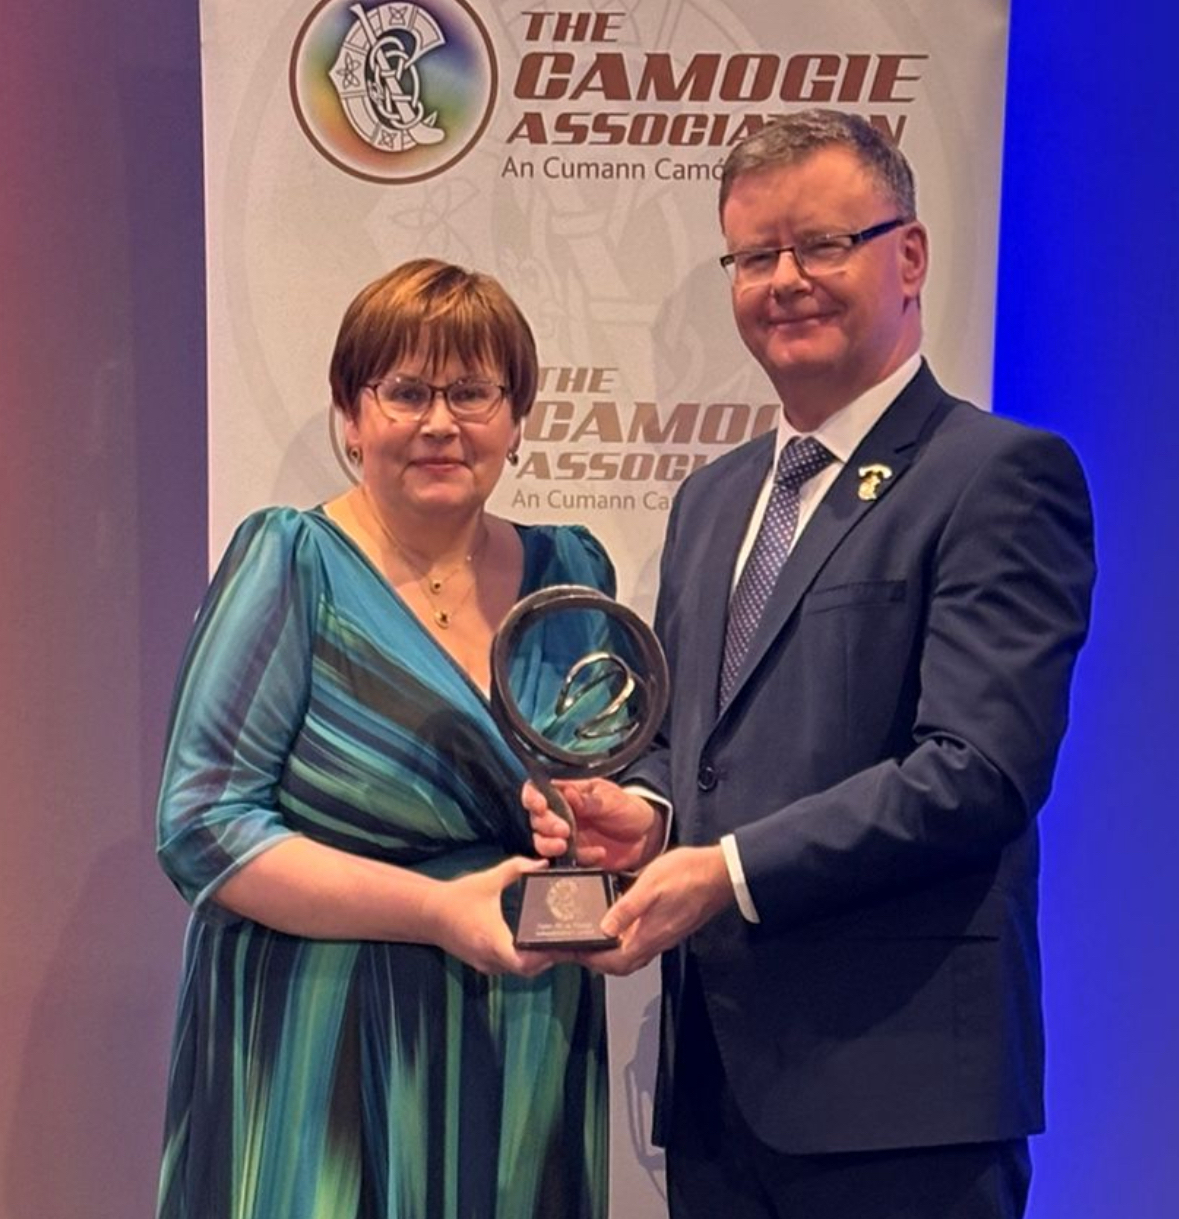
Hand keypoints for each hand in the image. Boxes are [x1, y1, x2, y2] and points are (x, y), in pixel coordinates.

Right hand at [421, 856, 562, 976]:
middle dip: (551, 956)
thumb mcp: (488, 879)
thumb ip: (517, 869)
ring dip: (541, 959)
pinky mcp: (486, 964)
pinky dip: (528, 959)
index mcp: (491, 939)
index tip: (562, 942)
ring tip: (561, 940)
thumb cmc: (458, 897)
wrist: (428, 915)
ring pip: (523, 971)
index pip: (523, 962)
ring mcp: (488, 965)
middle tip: (572, 939)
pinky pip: (513, 967)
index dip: (544, 956)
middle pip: (529, 969)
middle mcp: (491, 959)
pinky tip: (540, 943)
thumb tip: (543, 863)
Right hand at [523, 777, 664, 871]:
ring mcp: (567, 836)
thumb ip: (589, 800)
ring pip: (543, 842)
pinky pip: (566, 860)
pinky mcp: (576, 856)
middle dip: (546, 825)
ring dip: (550, 845)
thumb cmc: (627, 808)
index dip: (532, 798)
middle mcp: (561, 814)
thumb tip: (568, 793)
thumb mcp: (611, 799)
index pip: (537, 790)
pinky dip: (581, 858)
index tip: (541, 806)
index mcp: (566, 793)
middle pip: (536, 819)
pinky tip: (598, 853)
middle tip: (564, 830)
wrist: (647, 834)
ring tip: (566, 845)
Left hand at [582, 845, 733, 975]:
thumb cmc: (688, 875)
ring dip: (610, 953)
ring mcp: (664, 936)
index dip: (589, 960)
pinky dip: (625, 941)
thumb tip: (604, 928)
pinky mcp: (670, 927)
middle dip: (597, 961)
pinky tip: (620, 924)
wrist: (720, 873)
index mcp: (648, 935)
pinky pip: (642, 944)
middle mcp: (656, 942)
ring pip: (632, 956)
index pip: (613, 962)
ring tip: (593, 937)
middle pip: (621, 965)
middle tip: (578, 947)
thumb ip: (626, 908)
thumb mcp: (650, 885)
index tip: (571, 951)